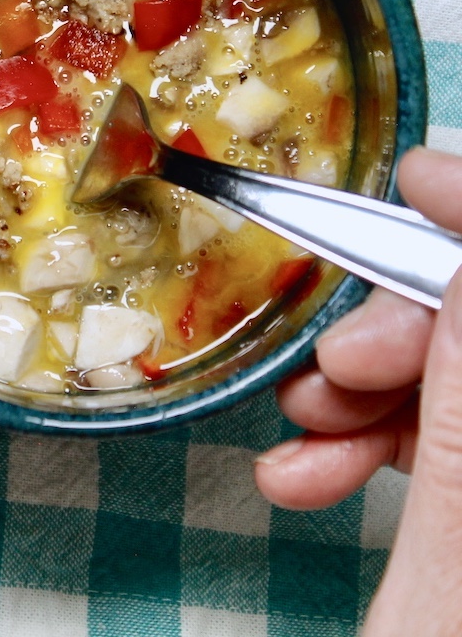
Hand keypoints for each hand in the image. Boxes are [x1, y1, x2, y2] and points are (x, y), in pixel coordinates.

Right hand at [253, 147, 459, 509]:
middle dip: (391, 328)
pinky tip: (307, 468)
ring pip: (443, 375)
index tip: (410, 177)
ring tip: (299, 431)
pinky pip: (432, 430)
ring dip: (358, 393)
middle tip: (328, 364)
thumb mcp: (442, 569)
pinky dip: (363, 440)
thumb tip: (455, 269)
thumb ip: (461, 417)